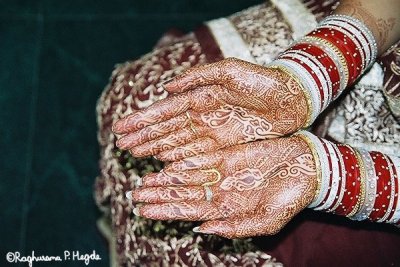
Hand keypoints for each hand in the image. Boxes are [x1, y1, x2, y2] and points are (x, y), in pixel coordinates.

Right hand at [113, 58, 308, 160]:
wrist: (291, 98)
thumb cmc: (261, 81)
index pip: (165, 111)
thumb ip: (199, 76)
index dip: (142, 120)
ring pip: (177, 143)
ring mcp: (211, 132)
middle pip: (167, 129)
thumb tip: (167, 88)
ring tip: (135, 154)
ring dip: (156, 149)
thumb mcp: (230, 71)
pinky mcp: (224, 146)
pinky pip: (196, 155)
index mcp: (199, 96)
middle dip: (144, 136)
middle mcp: (201, 116)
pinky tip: (163, 163)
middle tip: (120, 145)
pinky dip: (178, 159)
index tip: (120, 128)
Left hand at [128, 135, 316, 237]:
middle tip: (136, 194)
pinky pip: (202, 157)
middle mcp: (220, 191)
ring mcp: (223, 172)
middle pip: (183, 193)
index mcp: (226, 209)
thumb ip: (235, 228)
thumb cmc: (290, 200)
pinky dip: (185, 160)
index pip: (189, 211)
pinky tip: (168, 162)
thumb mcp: (267, 221)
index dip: (166, 211)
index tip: (144, 211)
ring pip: (187, 175)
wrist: (307, 171)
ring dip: (166, 178)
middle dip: (159, 195)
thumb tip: (202, 230)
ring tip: (145, 180)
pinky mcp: (229, 154)